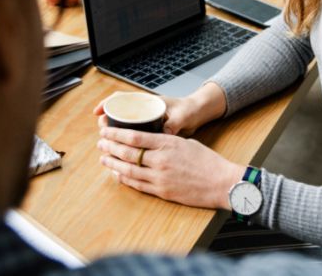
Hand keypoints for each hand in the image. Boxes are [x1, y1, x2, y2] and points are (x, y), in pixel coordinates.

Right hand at [92, 82, 226, 136]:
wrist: (199, 113)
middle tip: (102, 134)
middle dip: (107, 123)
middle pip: (119, 114)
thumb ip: (173, 124)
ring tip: (108, 146)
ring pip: (125, 126)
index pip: (121, 98)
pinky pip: (134, 136)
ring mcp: (146, 121)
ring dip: (115, 135)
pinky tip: (122, 153)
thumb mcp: (181, 116)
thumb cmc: (189, 110)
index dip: (107, 104)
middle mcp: (144, 111)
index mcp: (148, 102)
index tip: (98, 113)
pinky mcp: (151, 131)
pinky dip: (127, 143)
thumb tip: (164, 133)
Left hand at [97, 127, 243, 209]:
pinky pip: (138, 185)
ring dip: (113, 164)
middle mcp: (161, 160)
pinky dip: (124, 179)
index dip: (116, 133)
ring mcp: (160, 178)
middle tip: (100, 143)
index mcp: (167, 143)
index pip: (134, 137)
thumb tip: (147, 140)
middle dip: (110, 147)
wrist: (222, 183)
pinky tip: (117, 174)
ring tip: (103, 158)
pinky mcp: (162, 192)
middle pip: (127, 153)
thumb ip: (165, 141)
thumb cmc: (207, 161)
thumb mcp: (185, 142)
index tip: (105, 130)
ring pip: (128, 170)